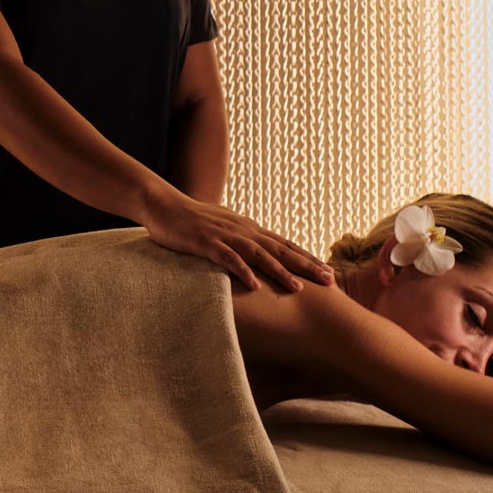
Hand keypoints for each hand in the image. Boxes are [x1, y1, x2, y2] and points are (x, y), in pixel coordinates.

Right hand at [137, 190, 336, 292]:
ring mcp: (225, 235)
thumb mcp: (223, 228)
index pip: (285, 244)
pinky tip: (256, 286)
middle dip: (307, 265)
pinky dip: (243, 271)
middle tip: (330, 280)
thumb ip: (241, 240)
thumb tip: (257, 255)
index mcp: (248, 228)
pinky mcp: (205, 242)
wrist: (163, 205)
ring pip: (260, 254)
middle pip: (281, 249)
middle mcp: (243, 229)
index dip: (308, 257)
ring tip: (299, 288)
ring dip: (281, 271)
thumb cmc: (191, 220)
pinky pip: (228, 258)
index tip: (328, 272)